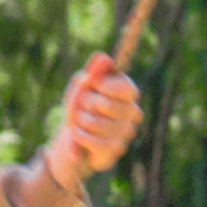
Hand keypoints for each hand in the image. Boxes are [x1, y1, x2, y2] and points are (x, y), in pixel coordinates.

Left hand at [41, 52, 140, 188]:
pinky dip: (79, 137)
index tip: (91, 84)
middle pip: (105, 105)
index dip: (103, 86)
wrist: (75, 138)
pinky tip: (79, 136)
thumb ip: (92, 71)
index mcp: (128, 92)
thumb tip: (103, 57)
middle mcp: (132, 111)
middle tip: (80, 107)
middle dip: (83, 105)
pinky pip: (93, 141)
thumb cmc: (81, 107)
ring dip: (78, 122)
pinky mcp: (116, 149)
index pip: (124, 88)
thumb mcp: (82, 86)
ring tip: (78, 122)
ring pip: (95, 124)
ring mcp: (126, 131)